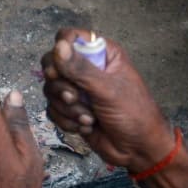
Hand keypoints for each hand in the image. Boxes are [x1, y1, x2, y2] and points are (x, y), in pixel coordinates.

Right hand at [41, 29, 173, 172]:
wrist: (137, 149)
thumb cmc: (133, 114)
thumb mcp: (108, 89)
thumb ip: (81, 69)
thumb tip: (58, 46)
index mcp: (101, 54)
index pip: (68, 38)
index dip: (60, 50)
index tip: (60, 68)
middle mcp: (86, 68)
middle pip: (52, 65)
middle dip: (61, 86)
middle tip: (74, 97)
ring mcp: (77, 90)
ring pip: (50, 90)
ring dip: (68, 108)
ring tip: (89, 118)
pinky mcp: (70, 110)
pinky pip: (52, 109)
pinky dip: (66, 120)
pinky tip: (86, 126)